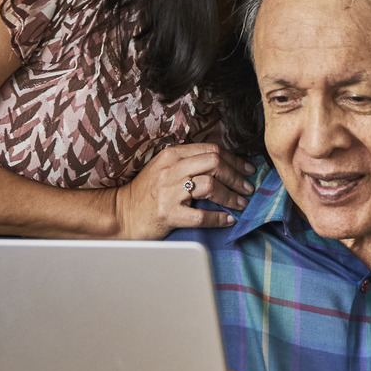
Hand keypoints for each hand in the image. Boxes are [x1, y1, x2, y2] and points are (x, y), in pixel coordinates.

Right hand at [112, 142, 255, 238]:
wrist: (122, 214)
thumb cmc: (147, 193)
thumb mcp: (165, 168)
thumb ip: (189, 162)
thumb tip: (223, 164)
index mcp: (172, 155)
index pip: (211, 150)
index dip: (234, 159)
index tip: (247, 169)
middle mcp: (171, 169)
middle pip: (215, 163)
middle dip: (236, 175)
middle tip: (248, 187)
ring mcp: (169, 192)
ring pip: (211, 186)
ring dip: (231, 196)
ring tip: (241, 203)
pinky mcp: (169, 214)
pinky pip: (201, 215)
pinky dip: (219, 218)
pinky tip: (228, 220)